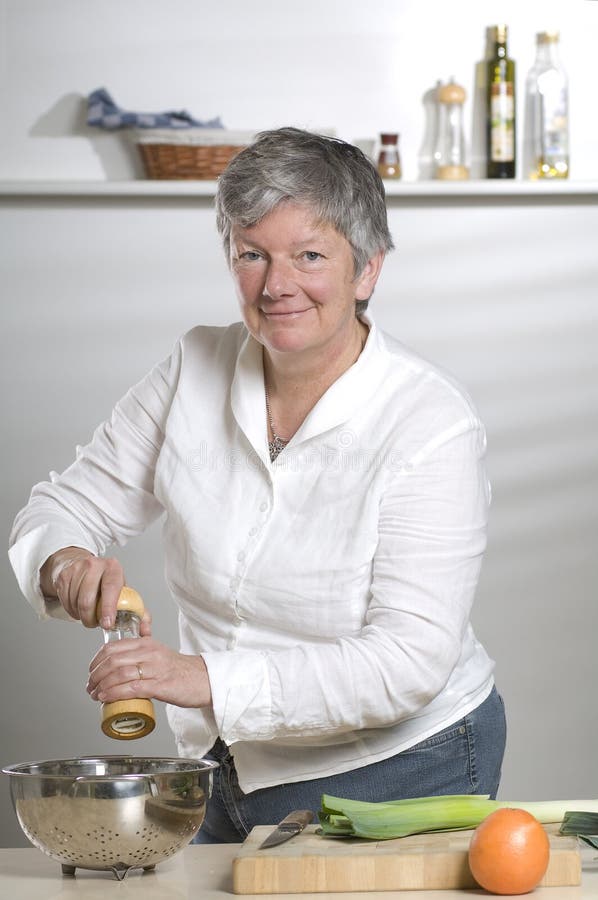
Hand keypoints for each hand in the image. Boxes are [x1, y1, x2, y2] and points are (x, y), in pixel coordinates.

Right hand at [40, 547, 124, 628]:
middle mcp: (94, 565)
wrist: (81, 563)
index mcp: (112, 567)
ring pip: (75, 604)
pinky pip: (65, 602)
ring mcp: (76, 570)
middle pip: (88, 600)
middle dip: (90, 618)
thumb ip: (132, 605)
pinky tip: (78, 606)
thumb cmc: (103, 578)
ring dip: (81, 615)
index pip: (110, 588)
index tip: (107, 623)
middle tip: (95, 623)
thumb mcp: (121, 586)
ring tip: (88, 613)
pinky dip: (72, 610)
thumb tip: (143, 623)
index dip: (108, 608)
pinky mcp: (63, 577)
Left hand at [86, 636, 212, 708]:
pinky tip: (106, 698)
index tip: (91, 672)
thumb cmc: (179, 669)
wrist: (203, 679)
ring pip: (119, 674)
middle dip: (95, 676)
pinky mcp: (160, 685)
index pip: (112, 648)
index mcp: (146, 643)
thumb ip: (143, 642)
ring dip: (102, 686)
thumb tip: (129, 638)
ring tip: (96, 695)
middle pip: (112, 661)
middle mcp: (149, 653)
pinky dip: (114, 693)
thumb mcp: (159, 650)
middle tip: (90, 687)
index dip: (96, 661)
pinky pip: (131, 688)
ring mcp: (155, 669)